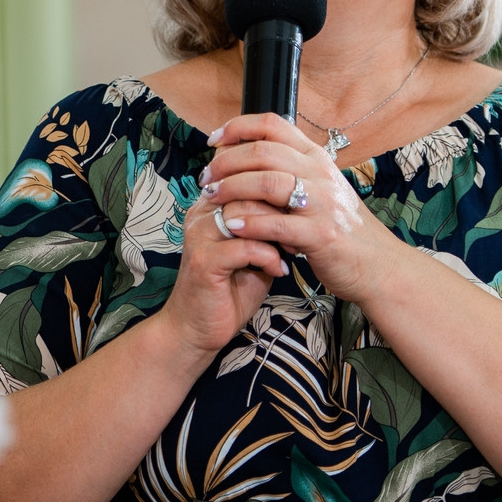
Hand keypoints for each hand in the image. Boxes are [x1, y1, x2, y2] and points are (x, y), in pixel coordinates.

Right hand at [152, 179, 284, 358]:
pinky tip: (278, 270)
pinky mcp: (203, 261)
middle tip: (301, 230)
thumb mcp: (253, 248)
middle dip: (281, 208)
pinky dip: (268, 258)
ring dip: (277, 231)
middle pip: (247, 188)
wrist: (199, 327)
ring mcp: (199, 236)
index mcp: (211, 205)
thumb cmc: (230, 288)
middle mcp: (201, 214)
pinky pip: (244, 247)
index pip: (244, 173)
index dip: (276, 185)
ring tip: (293, 249)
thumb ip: (266, 223)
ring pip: (246, 214)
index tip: (299, 209)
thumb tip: (297, 203)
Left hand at [200, 113, 398, 300]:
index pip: (273, 125)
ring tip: (212, 198)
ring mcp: (323, 203)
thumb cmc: (342, 229)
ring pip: (266, 183)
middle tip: (205, 178)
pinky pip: (277, 224)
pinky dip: (249, 223)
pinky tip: (231, 226)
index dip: (238, 127)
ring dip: (232, 189)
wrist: (378, 265)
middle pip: (262, 152)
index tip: (214, 140)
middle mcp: (320, 174)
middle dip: (225, 163)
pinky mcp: (321, 235)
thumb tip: (247, 155)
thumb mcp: (320, 189)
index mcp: (316, 158)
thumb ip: (290, 171)